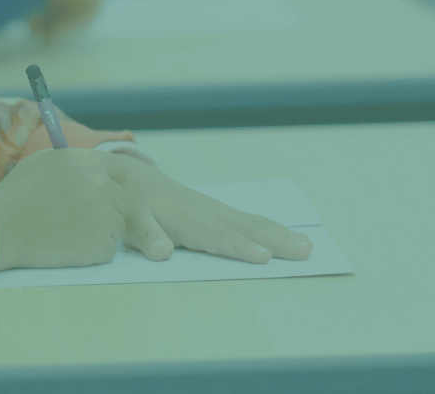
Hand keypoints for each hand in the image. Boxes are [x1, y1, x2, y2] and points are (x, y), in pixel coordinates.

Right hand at [0, 148, 130, 270]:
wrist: (3, 226)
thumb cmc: (18, 193)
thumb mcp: (45, 161)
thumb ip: (75, 161)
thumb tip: (92, 164)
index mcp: (89, 162)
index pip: (121, 171)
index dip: (113, 184)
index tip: (104, 195)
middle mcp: (102, 185)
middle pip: (124, 201)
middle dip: (109, 210)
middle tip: (81, 220)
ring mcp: (105, 215)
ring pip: (117, 226)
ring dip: (101, 231)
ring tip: (69, 233)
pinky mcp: (102, 244)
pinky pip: (108, 249)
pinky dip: (93, 252)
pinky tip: (69, 247)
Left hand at [99, 156, 312, 263]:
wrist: (126, 177)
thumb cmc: (128, 205)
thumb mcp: (129, 222)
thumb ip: (146, 236)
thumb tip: (161, 253)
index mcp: (186, 219)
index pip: (217, 237)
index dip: (240, 247)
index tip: (265, 257)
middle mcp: (206, 212)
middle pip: (246, 229)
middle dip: (277, 241)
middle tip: (307, 250)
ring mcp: (213, 209)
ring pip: (251, 223)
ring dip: (280, 233)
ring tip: (307, 244)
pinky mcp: (214, 209)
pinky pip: (247, 219)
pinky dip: (268, 226)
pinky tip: (283, 233)